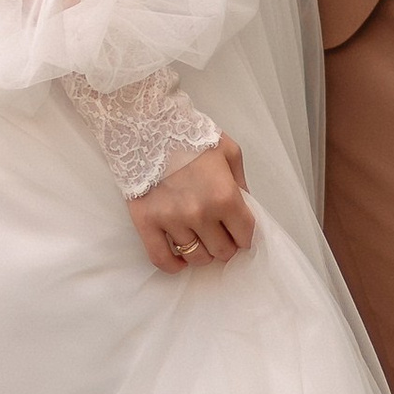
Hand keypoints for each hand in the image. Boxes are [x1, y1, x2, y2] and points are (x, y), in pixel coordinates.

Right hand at [129, 137, 255, 274]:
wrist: (148, 127)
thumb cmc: (190, 136)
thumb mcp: (229, 151)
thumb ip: (241, 182)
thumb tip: (245, 208)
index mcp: (224, 196)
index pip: (244, 235)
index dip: (244, 236)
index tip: (239, 232)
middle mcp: (200, 214)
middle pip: (222, 251)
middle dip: (225, 245)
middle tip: (220, 235)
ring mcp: (172, 221)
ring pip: (196, 257)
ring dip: (202, 253)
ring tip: (200, 241)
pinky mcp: (147, 223)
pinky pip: (161, 259)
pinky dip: (173, 266)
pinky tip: (180, 261)